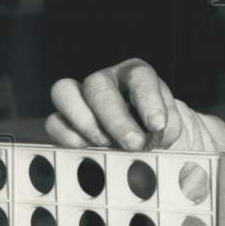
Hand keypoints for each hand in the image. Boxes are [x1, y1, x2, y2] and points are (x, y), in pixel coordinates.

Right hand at [46, 58, 184, 150]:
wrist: (146, 145)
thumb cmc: (158, 132)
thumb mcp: (170, 128)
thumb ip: (168, 128)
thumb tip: (156, 136)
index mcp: (136, 76)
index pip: (139, 76)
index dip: (148, 99)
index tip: (157, 125)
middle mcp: (105, 81)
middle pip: (98, 85)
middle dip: (116, 119)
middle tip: (134, 144)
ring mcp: (80, 98)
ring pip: (64, 92)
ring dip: (86, 122)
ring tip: (108, 144)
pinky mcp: (63, 121)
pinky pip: (54, 122)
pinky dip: (70, 137)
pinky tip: (90, 149)